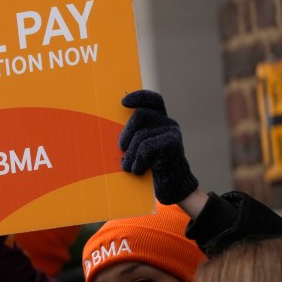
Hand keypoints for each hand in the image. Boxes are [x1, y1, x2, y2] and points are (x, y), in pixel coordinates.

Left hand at [119, 90, 198, 204]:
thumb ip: (133, 134)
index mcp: (159, 118)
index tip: (123, 103)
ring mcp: (172, 131)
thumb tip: (107, 126)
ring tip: (127, 167)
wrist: (171, 184)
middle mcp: (167, 121)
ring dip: (130, 154)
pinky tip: (137, 170)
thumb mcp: (139, 146)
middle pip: (140, 116)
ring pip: (141, 135)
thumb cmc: (149, 164)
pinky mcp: (174, 143)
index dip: (139, 97)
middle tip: (120, 149)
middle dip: (126, 133)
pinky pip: (147, 147)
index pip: (152, 99)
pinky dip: (138, 160)